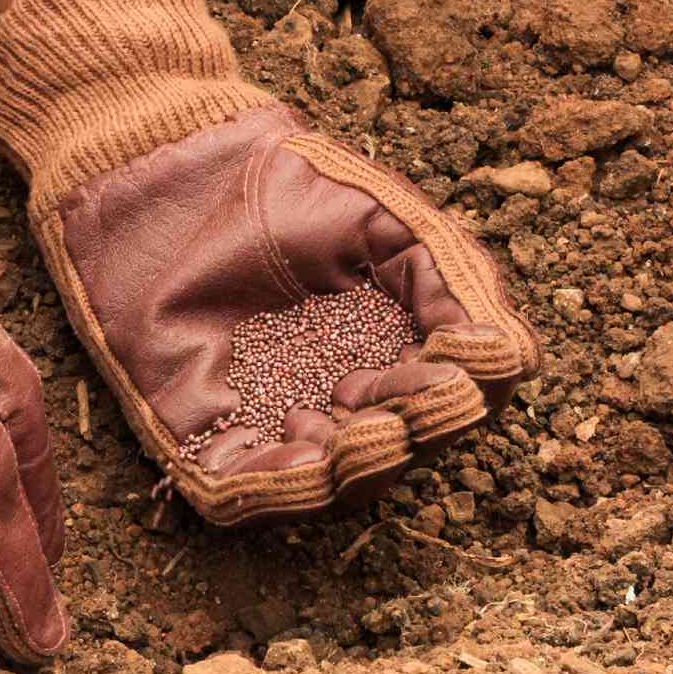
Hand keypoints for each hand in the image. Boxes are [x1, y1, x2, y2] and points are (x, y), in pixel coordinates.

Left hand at [42, 105, 539, 524]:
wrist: (174, 179)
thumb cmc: (282, 189)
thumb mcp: (382, 218)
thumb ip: (446, 275)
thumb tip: (499, 353)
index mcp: (396, 349)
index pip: (452, 401)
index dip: (456, 393)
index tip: (446, 354)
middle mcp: (343, 397)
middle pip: (399, 453)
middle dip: (408, 434)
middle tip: (387, 397)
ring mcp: (276, 424)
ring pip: (334, 487)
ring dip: (356, 466)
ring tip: (351, 426)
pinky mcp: (205, 442)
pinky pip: (245, 494)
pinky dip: (280, 485)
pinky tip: (303, 435)